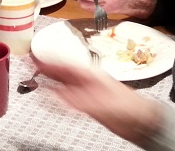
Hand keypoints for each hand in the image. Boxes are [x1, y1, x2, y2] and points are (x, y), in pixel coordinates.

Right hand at [36, 60, 162, 144]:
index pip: (65, 64)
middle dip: (47, 65)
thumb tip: (58, 94)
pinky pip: (70, 94)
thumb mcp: (102, 104)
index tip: (35, 55)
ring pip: (66, 80)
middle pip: (63, 70)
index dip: (49, 59)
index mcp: (90, 75)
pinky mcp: (91, 101)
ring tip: (38, 72)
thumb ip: (79, 99)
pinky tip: (55, 93)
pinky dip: (59, 92)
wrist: (143, 120)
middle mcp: (88, 79)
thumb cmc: (128, 108)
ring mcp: (89, 90)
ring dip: (52, 76)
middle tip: (32, 60)